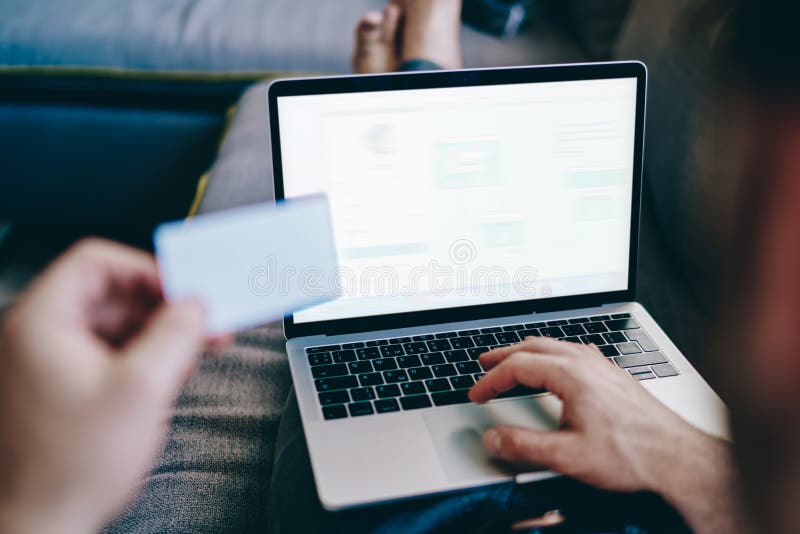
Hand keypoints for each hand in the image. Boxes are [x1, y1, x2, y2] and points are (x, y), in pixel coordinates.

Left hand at [0, 239, 212, 533]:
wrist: (42, 522)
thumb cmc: (74, 464)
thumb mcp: (143, 388)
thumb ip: (176, 334)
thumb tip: (195, 303)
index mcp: (42, 323)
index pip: (97, 262)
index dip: (146, 270)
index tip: (182, 290)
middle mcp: (37, 335)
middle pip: (108, 292)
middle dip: (161, 307)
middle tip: (201, 322)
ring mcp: (45, 361)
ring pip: (111, 323)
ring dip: (155, 333)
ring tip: (190, 354)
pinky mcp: (58, 384)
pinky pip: (105, 350)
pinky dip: (139, 355)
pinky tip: (167, 374)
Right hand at [469, 337, 739, 532]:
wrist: (678, 458)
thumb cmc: (633, 455)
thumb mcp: (569, 456)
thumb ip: (524, 446)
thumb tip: (493, 438)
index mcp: (572, 375)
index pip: (518, 366)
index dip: (490, 380)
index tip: (476, 393)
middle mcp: (587, 363)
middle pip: (534, 347)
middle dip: (503, 355)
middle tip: (483, 364)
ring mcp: (602, 366)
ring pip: (555, 346)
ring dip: (527, 352)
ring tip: (511, 362)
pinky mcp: (613, 375)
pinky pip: (573, 352)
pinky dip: (550, 355)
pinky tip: (554, 368)